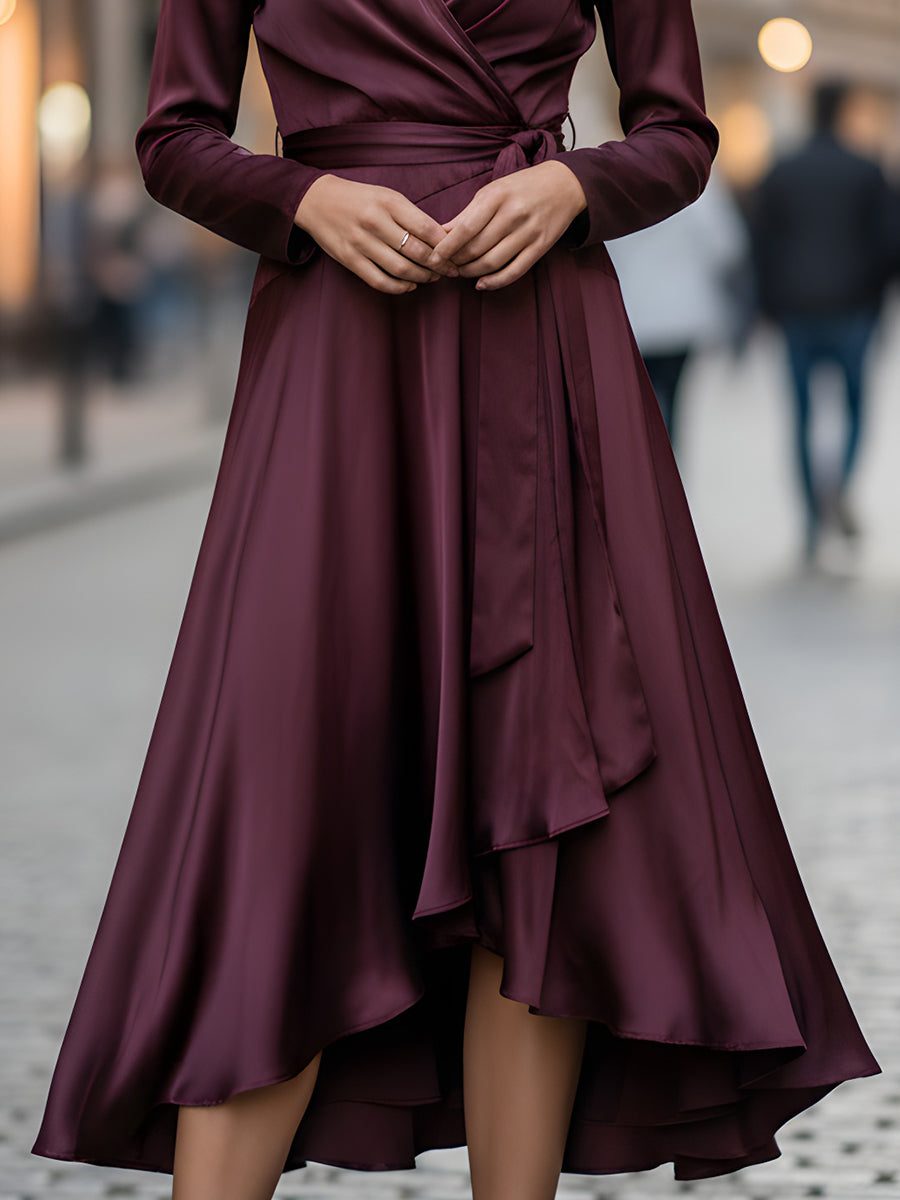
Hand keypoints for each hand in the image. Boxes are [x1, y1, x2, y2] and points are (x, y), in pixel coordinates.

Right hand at [294, 175, 458, 293]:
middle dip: (438, 265)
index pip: (426, 228)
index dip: (445, 245)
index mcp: (388, 202)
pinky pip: (380, 281)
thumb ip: (411, 215)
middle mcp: (375, 222)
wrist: (316, 201)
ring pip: (401, 269)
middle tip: (450, 271)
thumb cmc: (359, 199)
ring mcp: (361, 243)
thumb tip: (441, 239)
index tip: (456, 254)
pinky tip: (410, 285)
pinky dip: (399, 287)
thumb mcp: (386, 196)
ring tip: (432, 278)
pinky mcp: (350, 260)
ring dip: (422, 278)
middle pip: (416, 251)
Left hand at [425, 160, 586, 290]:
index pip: (465, 228)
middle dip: (456, 261)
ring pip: (492, 263)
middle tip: (446, 266)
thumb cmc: (521, 188)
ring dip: (471, 272)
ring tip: (461, 272)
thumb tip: (440, 234)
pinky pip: (514, 272)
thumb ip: (467, 213)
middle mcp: (513, 214)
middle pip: (476, 248)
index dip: (447, 247)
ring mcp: (529, 232)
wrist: (563, 185)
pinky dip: (495, 282)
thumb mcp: (492, 191)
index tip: (433, 258)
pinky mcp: (540, 247)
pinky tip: (481, 284)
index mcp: (497, 196)